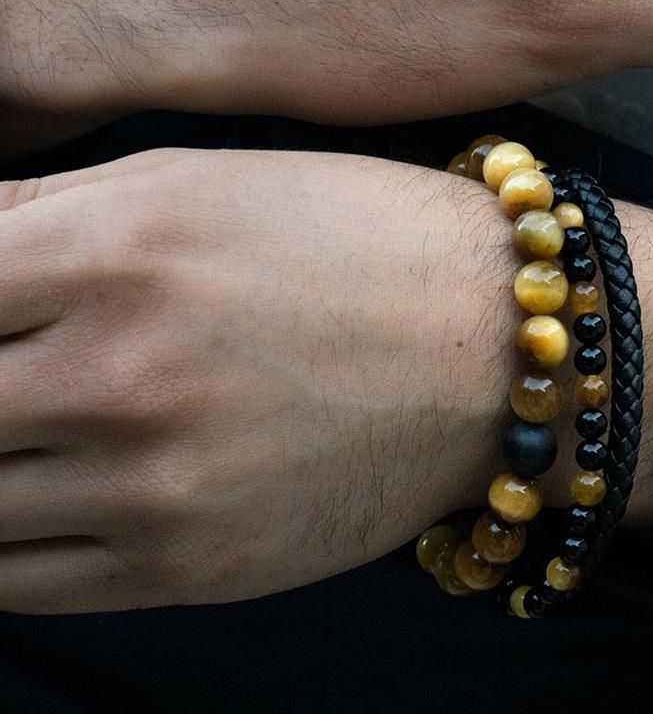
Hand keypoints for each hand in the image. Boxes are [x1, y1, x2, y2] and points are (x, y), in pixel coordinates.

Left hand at [0, 148, 652, 612]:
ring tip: (26, 415)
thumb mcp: (200, 179)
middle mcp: (122, 375)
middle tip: (10, 367)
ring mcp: (152, 486)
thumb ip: (42, 211)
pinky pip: (16, 578)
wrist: (498, 343)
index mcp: (121, 250)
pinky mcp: (186, 566)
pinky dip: (1, 532)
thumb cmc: (358, 235)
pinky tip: (37, 480)